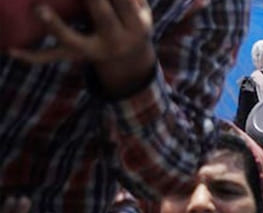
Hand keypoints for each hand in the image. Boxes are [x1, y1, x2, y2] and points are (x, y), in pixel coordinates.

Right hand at [11, 0, 159, 96]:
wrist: (135, 55)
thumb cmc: (92, 47)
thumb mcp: (73, 53)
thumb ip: (44, 54)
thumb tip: (11, 51)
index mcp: (93, 50)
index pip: (70, 39)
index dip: (53, 25)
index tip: (38, 9)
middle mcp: (116, 41)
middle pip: (100, 14)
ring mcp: (136, 28)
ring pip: (121, 2)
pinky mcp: (148, 14)